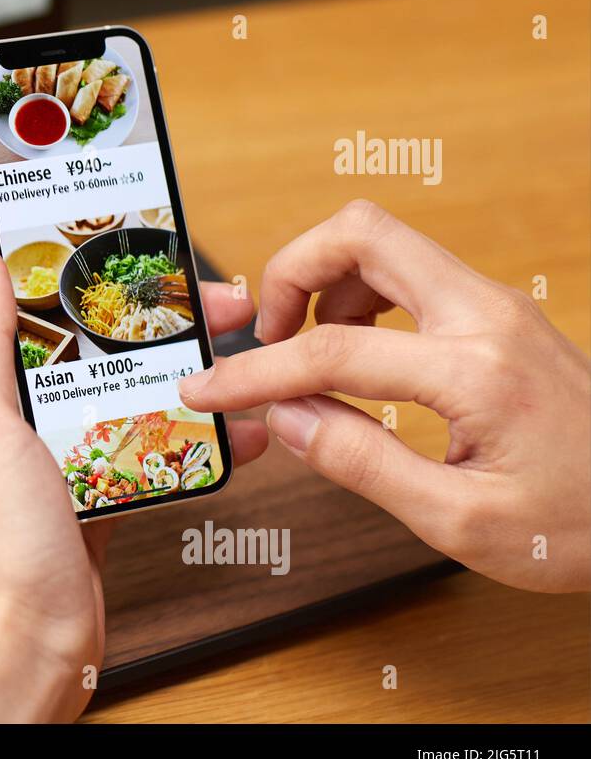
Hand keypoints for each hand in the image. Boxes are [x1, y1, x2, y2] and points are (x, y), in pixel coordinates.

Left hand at [0, 242, 267, 721]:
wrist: (28, 645)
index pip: (32, 306)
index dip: (82, 273)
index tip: (135, 245)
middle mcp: (20, 417)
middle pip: (96, 346)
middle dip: (158, 322)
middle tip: (220, 305)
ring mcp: (63, 456)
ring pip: (132, 392)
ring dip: (186, 375)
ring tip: (241, 362)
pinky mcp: (101, 492)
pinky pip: (152, 448)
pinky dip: (194, 437)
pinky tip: (237, 431)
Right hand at [179, 200, 590, 592]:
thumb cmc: (584, 525)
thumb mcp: (461, 521)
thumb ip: (363, 463)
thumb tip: (286, 418)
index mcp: (476, 369)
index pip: (331, 350)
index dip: (253, 373)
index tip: (206, 389)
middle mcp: (487, 315)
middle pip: (362, 233)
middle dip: (291, 271)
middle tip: (264, 334)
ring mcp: (497, 307)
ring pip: (385, 244)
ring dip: (327, 283)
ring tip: (307, 352)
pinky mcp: (499, 316)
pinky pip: (412, 276)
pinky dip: (361, 300)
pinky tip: (357, 357)